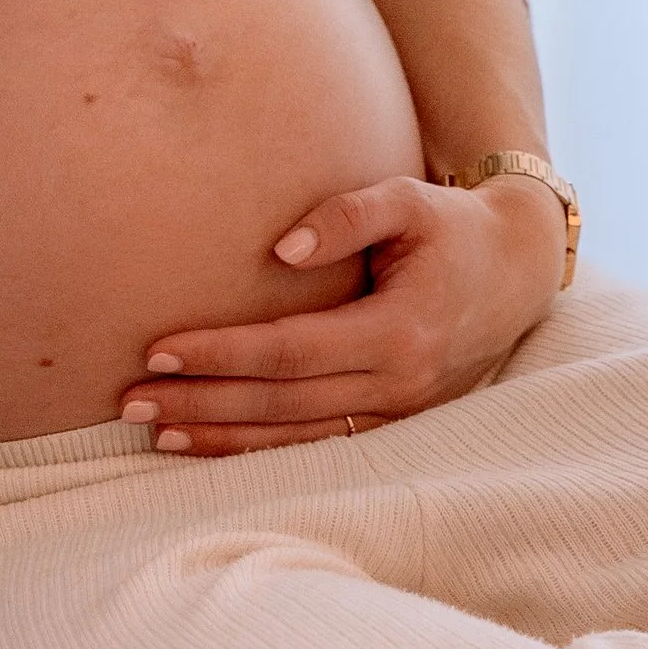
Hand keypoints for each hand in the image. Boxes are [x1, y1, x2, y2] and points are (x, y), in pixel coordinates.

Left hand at [118, 174, 562, 455]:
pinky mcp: (393, 426)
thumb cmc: (451, 226)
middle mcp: (399, 387)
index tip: (158, 347)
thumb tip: (279, 249)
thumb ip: (347, 215)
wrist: (516, 271)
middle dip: (201, 401)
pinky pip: (315, 445)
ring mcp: (398, 415)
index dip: (222, 352)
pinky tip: (206, 444)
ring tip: (153, 429)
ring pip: (293, 437)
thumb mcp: (408, 199)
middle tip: (130, 399)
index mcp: (401, 333)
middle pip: (280, 404)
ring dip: (219, 436)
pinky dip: (257, 449)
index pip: (290, 351)